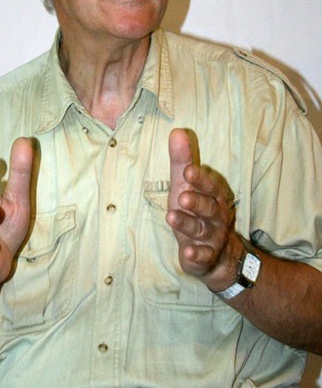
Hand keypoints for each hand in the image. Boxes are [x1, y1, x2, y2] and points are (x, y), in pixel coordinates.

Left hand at [166, 128, 236, 288]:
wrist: (216, 255)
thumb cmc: (197, 211)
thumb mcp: (186, 186)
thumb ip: (183, 161)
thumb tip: (177, 131)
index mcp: (213, 196)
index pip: (209, 185)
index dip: (200, 179)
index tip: (188, 170)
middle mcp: (216, 216)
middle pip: (208, 207)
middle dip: (196, 201)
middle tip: (182, 196)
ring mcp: (212, 237)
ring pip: (201, 229)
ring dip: (187, 224)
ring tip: (171, 216)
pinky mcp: (205, 257)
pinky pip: (202, 255)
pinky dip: (195, 253)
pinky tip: (186, 251)